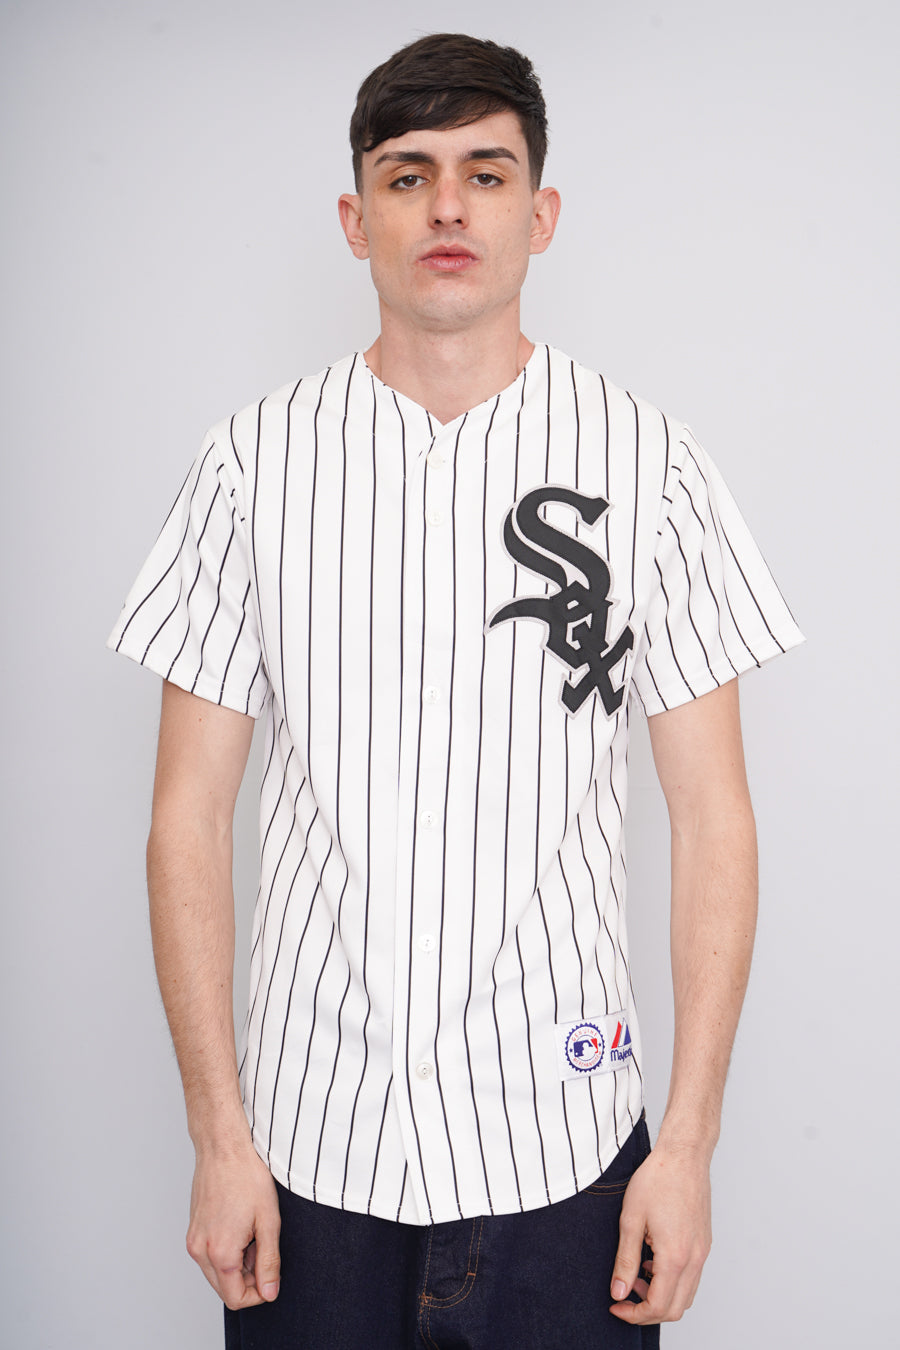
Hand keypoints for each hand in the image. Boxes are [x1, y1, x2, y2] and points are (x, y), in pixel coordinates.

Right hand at [186, 1141, 281, 1310]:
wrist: (223, 1147)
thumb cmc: (247, 1177)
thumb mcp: (269, 1221)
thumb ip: (269, 1262)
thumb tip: (270, 1292)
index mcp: (220, 1252)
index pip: (236, 1298)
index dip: (259, 1293)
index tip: (272, 1273)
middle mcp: (200, 1251)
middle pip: (225, 1288)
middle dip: (248, 1277)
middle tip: (263, 1245)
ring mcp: (193, 1240)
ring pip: (217, 1273)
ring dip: (237, 1263)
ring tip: (252, 1231)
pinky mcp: (192, 1230)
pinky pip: (209, 1255)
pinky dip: (226, 1250)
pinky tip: (239, 1225)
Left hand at [609, 1143, 711, 1324]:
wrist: (684, 1155)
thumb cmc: (657, 1179)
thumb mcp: (630, 1219)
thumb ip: (625, 1260)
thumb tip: (618, 1292)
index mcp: (675, 1256)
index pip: (658, 1306)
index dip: (634, 1314)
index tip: (616, 1306)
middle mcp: (694, 1259)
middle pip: (675, 1308)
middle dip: (648, 1311)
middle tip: (623, 1296)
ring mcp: (702, 1251)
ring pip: (686, 1295)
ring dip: (661, 1296)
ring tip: (636, 1276)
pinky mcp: (704, 1243)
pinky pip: (691, 1277)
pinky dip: (672, 1281)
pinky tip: (652, 1261)